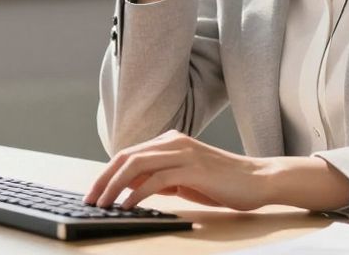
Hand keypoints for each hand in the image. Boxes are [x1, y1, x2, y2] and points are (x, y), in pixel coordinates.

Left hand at [83, 131, 348, 212]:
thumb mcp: (186, 181)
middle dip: (103, 179)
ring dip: (114, 187)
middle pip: (126, 157)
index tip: (94, 192)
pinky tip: (127, 206)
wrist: (259, 179)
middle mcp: (173, 142)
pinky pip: (155, 180)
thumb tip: (132, 191)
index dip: (107, 173)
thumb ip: (161, 181)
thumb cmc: (224, 183)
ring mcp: (183, 153)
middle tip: (89, 200)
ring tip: (103, 205)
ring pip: (136, 165)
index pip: (128, 154)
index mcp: (170, 141)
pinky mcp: (192, 168)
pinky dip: (137, 193)